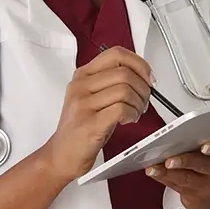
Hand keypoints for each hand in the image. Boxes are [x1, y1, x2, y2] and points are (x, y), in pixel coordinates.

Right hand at [41, 46, 153, 181]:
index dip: (139, 64)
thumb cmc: (82, 127)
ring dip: (139, 103)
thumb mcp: (94, 97)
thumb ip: (112, 81)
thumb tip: (143, 74)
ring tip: (135, 113)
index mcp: (83, 75)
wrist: (61, 155)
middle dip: (143, 88)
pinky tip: (128, 120)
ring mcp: (83, 104)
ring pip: (125, 90)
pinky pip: (121, 109)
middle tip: (144, 101)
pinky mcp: (89, 123)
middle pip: (124, 72)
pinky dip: (132, 113)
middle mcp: (81, 85)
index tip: (148, 78)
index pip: (116, 54)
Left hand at [145, 139, 209, 208]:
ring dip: (168, 172)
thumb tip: (179, 132)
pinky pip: (175, 186)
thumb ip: (203, 142)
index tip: (204, 146)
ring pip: (187, 179)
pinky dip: (162, 177)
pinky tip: (153, 171)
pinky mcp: (193, 196)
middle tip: (171, 159)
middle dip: (185, 161)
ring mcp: (208, 187)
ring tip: (155, 167)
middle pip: (203, 165)